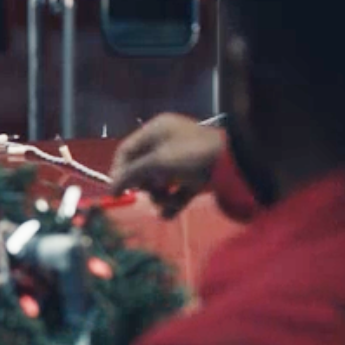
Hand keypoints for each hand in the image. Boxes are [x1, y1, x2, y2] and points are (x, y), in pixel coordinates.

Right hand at [112, 114, 226, 218]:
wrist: (234, 164)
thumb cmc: (191, 156)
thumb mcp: (157, 163)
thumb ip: (131, 175)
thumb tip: (111, 189)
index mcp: (156, 130)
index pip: (126, 150)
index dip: (119, 171)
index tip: (116, 192)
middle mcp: (167, 142)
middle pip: (142, 167)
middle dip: (144, 185)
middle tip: (149, 194)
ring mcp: (182, 159)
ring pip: (159, 181)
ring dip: (159, 196)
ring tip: (165, 204)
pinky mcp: (195, 176)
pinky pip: (176, 190)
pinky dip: (172, 202)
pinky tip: (169, 214)